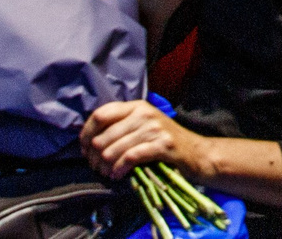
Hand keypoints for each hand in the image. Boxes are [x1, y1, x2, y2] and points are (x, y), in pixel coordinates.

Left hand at [80, 100, 201, 181]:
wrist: (197, 153)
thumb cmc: (165, 143)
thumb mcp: (143, 126)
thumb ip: (120, 127)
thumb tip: (88, 140)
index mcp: (136, 106)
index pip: (100, 115)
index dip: (86, 134)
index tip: (84, 150)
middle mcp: (144, 113)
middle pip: (103, 136)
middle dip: (94, 157)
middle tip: (97, 168)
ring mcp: (154, 128)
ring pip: (113, 149)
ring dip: (105, 167)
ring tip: (108, 174)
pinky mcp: (162, 144)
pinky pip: (130, 157)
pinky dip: (120, 169)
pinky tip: (119, 175)